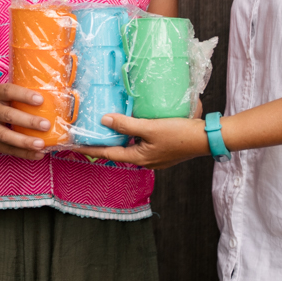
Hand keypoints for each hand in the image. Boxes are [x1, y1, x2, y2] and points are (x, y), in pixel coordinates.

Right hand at [0, 84, 53, 159]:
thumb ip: (14, 96)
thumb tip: (46, 99)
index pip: (8, 92)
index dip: (24, 95)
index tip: (40, 99)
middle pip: (8, 115)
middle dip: (28, 121)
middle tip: (46, 124)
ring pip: (5, 136)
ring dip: (24, 141)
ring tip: (41, 144)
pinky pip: (6, 149)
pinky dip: (22, 153)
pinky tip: (37, 154)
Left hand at [69, 114, 211, 169]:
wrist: (207, 138)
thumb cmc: (180, 134)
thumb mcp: (150, 127)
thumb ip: (127, 124)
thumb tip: (104, 120)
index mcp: (139, 158)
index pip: (108, 153)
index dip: (90, 148)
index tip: (74, 145)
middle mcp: (145, 160)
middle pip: (118, 150)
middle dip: (104, 141)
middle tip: (88, 132)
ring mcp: (155, 156)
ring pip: (131, 146)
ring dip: (120, 136)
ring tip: (107, 125)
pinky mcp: (163, 150)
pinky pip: (142, 143)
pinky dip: (133, 134)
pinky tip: (133, 123)